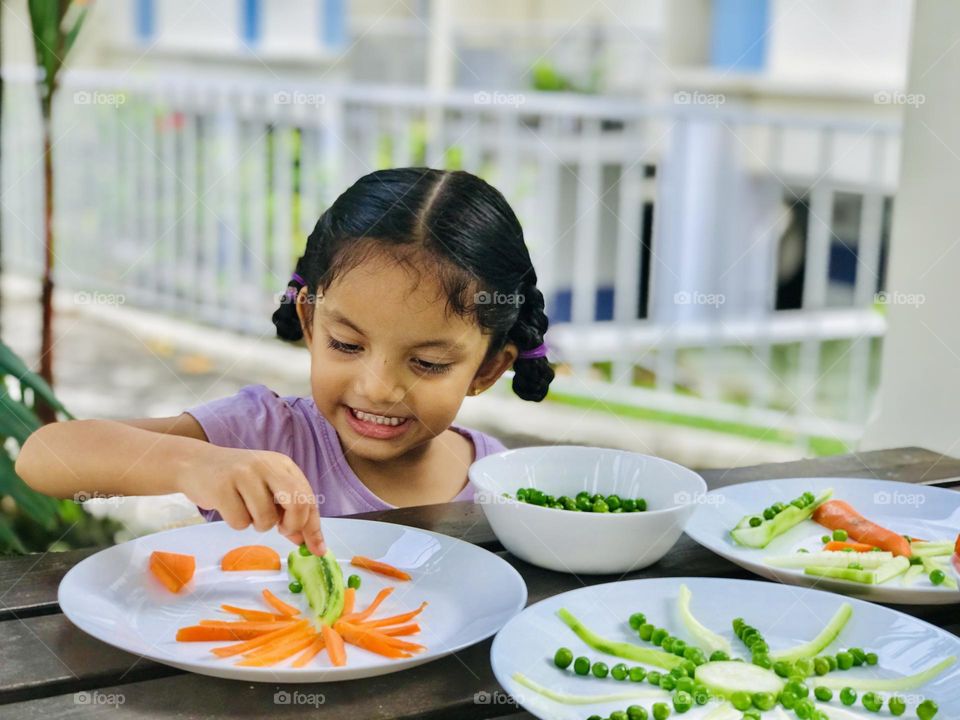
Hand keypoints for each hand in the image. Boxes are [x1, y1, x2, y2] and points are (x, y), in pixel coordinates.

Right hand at [176, 446, 325, 554]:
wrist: (194, 463)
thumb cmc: (236, 480)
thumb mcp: (267, 488)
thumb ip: (288, 510)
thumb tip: (306, 540)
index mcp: (283, 465)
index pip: (308, 498)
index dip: (314, 527)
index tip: (318, 550)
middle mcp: (267, 465)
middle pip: (297, 504)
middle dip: (293, 526)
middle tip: (281, 530)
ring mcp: (244, 474)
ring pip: (266, 519)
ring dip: (257, 524)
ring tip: (245, 508)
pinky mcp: (222, 487)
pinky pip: (240, 522)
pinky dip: (236, 522)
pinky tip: (228, 507)